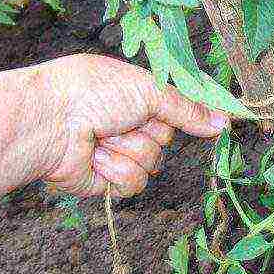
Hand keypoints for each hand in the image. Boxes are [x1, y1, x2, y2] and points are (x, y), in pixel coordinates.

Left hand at [34, 54, 228, 197]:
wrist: (49, 122)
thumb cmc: (92, 93)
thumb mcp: (149, 90)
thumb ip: (187, 109)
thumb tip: (224, 121)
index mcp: (135, 97)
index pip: (177, 111)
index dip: (192, 117)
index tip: (220, 121)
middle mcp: (127, 125)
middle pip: (166, 140)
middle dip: (148, 131)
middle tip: (121, 118)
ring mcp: (117, 154)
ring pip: (152, 163)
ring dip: (129, 149)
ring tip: (100, 136)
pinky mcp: (107, 181)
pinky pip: (134, 183)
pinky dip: (116, 170)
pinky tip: (94, 157)